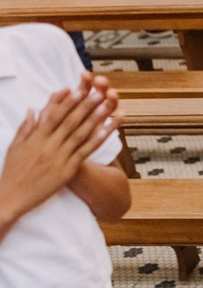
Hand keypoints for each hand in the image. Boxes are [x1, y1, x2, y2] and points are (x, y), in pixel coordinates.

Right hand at [0, 72, 120, 225]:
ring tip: (108, 106)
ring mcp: (58, 158)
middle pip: (70, 122)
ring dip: (96, 119)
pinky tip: (107, 130)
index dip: (66, 102)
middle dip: (85, 105)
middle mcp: (48, 146)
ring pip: (80, 134)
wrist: (10, 198)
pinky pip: (84, 153)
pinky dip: (96, 140)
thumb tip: (33, 109)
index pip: (53, 116)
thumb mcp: (14, 147)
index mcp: (35, 139)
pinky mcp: (67, 171)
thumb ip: (26, 127)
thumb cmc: (11, 173)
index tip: (77, 89)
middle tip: (99, 91)